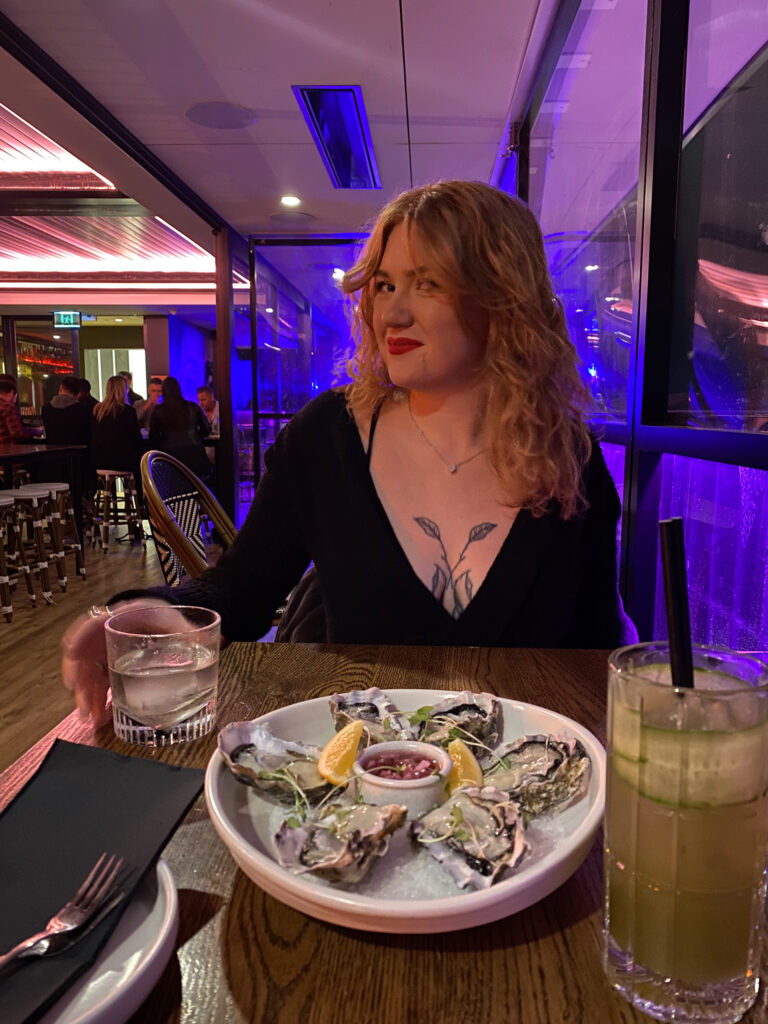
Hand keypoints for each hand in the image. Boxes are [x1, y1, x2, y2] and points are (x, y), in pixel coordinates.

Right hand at [60, 599, 190, 726]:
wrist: (168, 622)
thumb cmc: (169, 619)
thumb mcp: (178, 622)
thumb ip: (190, 632)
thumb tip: (214, 641)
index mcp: (124, 616)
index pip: (93, 622)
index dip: (80, 637)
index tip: (72, 654)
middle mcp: (109, 633)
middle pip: (86, 654)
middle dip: (82, 680)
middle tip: (84, 704)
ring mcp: (107, 649)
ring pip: (89, 671)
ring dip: (88, 694)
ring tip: (92, 717)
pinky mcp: (111, 664)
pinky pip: (99, 681)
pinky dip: (97, 697)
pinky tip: (101, 714)